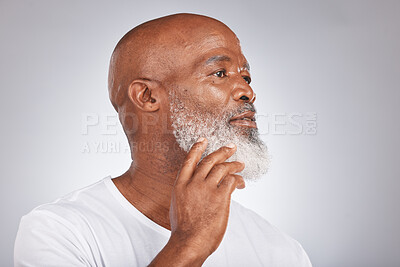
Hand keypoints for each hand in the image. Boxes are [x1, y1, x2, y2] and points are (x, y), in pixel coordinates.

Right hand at [169, 137, 244, 261]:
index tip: (203, 140)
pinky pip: (231, 181)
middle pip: (209, 160)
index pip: (189, 160)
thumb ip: (187, 192)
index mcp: (180, 185)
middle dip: (222, 152)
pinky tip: (241, 183)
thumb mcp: (178, 205)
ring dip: (234, 165)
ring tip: (241, 164)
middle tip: (231, 147)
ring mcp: (206, 188)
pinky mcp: (220, 196)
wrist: (189, 241)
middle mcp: (193, 183)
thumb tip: (196, 187)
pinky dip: (238, 180)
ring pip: (222, 168)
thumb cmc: (184, 229)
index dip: (197, 148)